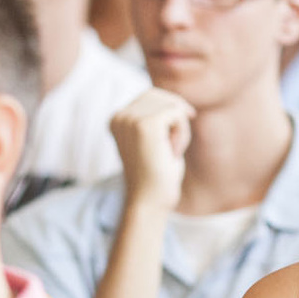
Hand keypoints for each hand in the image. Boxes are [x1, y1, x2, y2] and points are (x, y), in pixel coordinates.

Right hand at [109, 88, 193, 211]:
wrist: (150, 201)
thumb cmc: (156, 175)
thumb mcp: (153, 141)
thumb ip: (156, 119)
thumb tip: (177, 102)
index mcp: (116, 119)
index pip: (150, 95)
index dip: (170, 111)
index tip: (173, 138)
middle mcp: (119, 116)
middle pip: (161, 97)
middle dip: (175, 121)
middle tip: (170, 150)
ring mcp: (130, 119)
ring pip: (172, 105)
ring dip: (180, 129)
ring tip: (169, 152)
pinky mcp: (145, 125)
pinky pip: (177, 114)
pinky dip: (182, 133)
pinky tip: (172, 153)